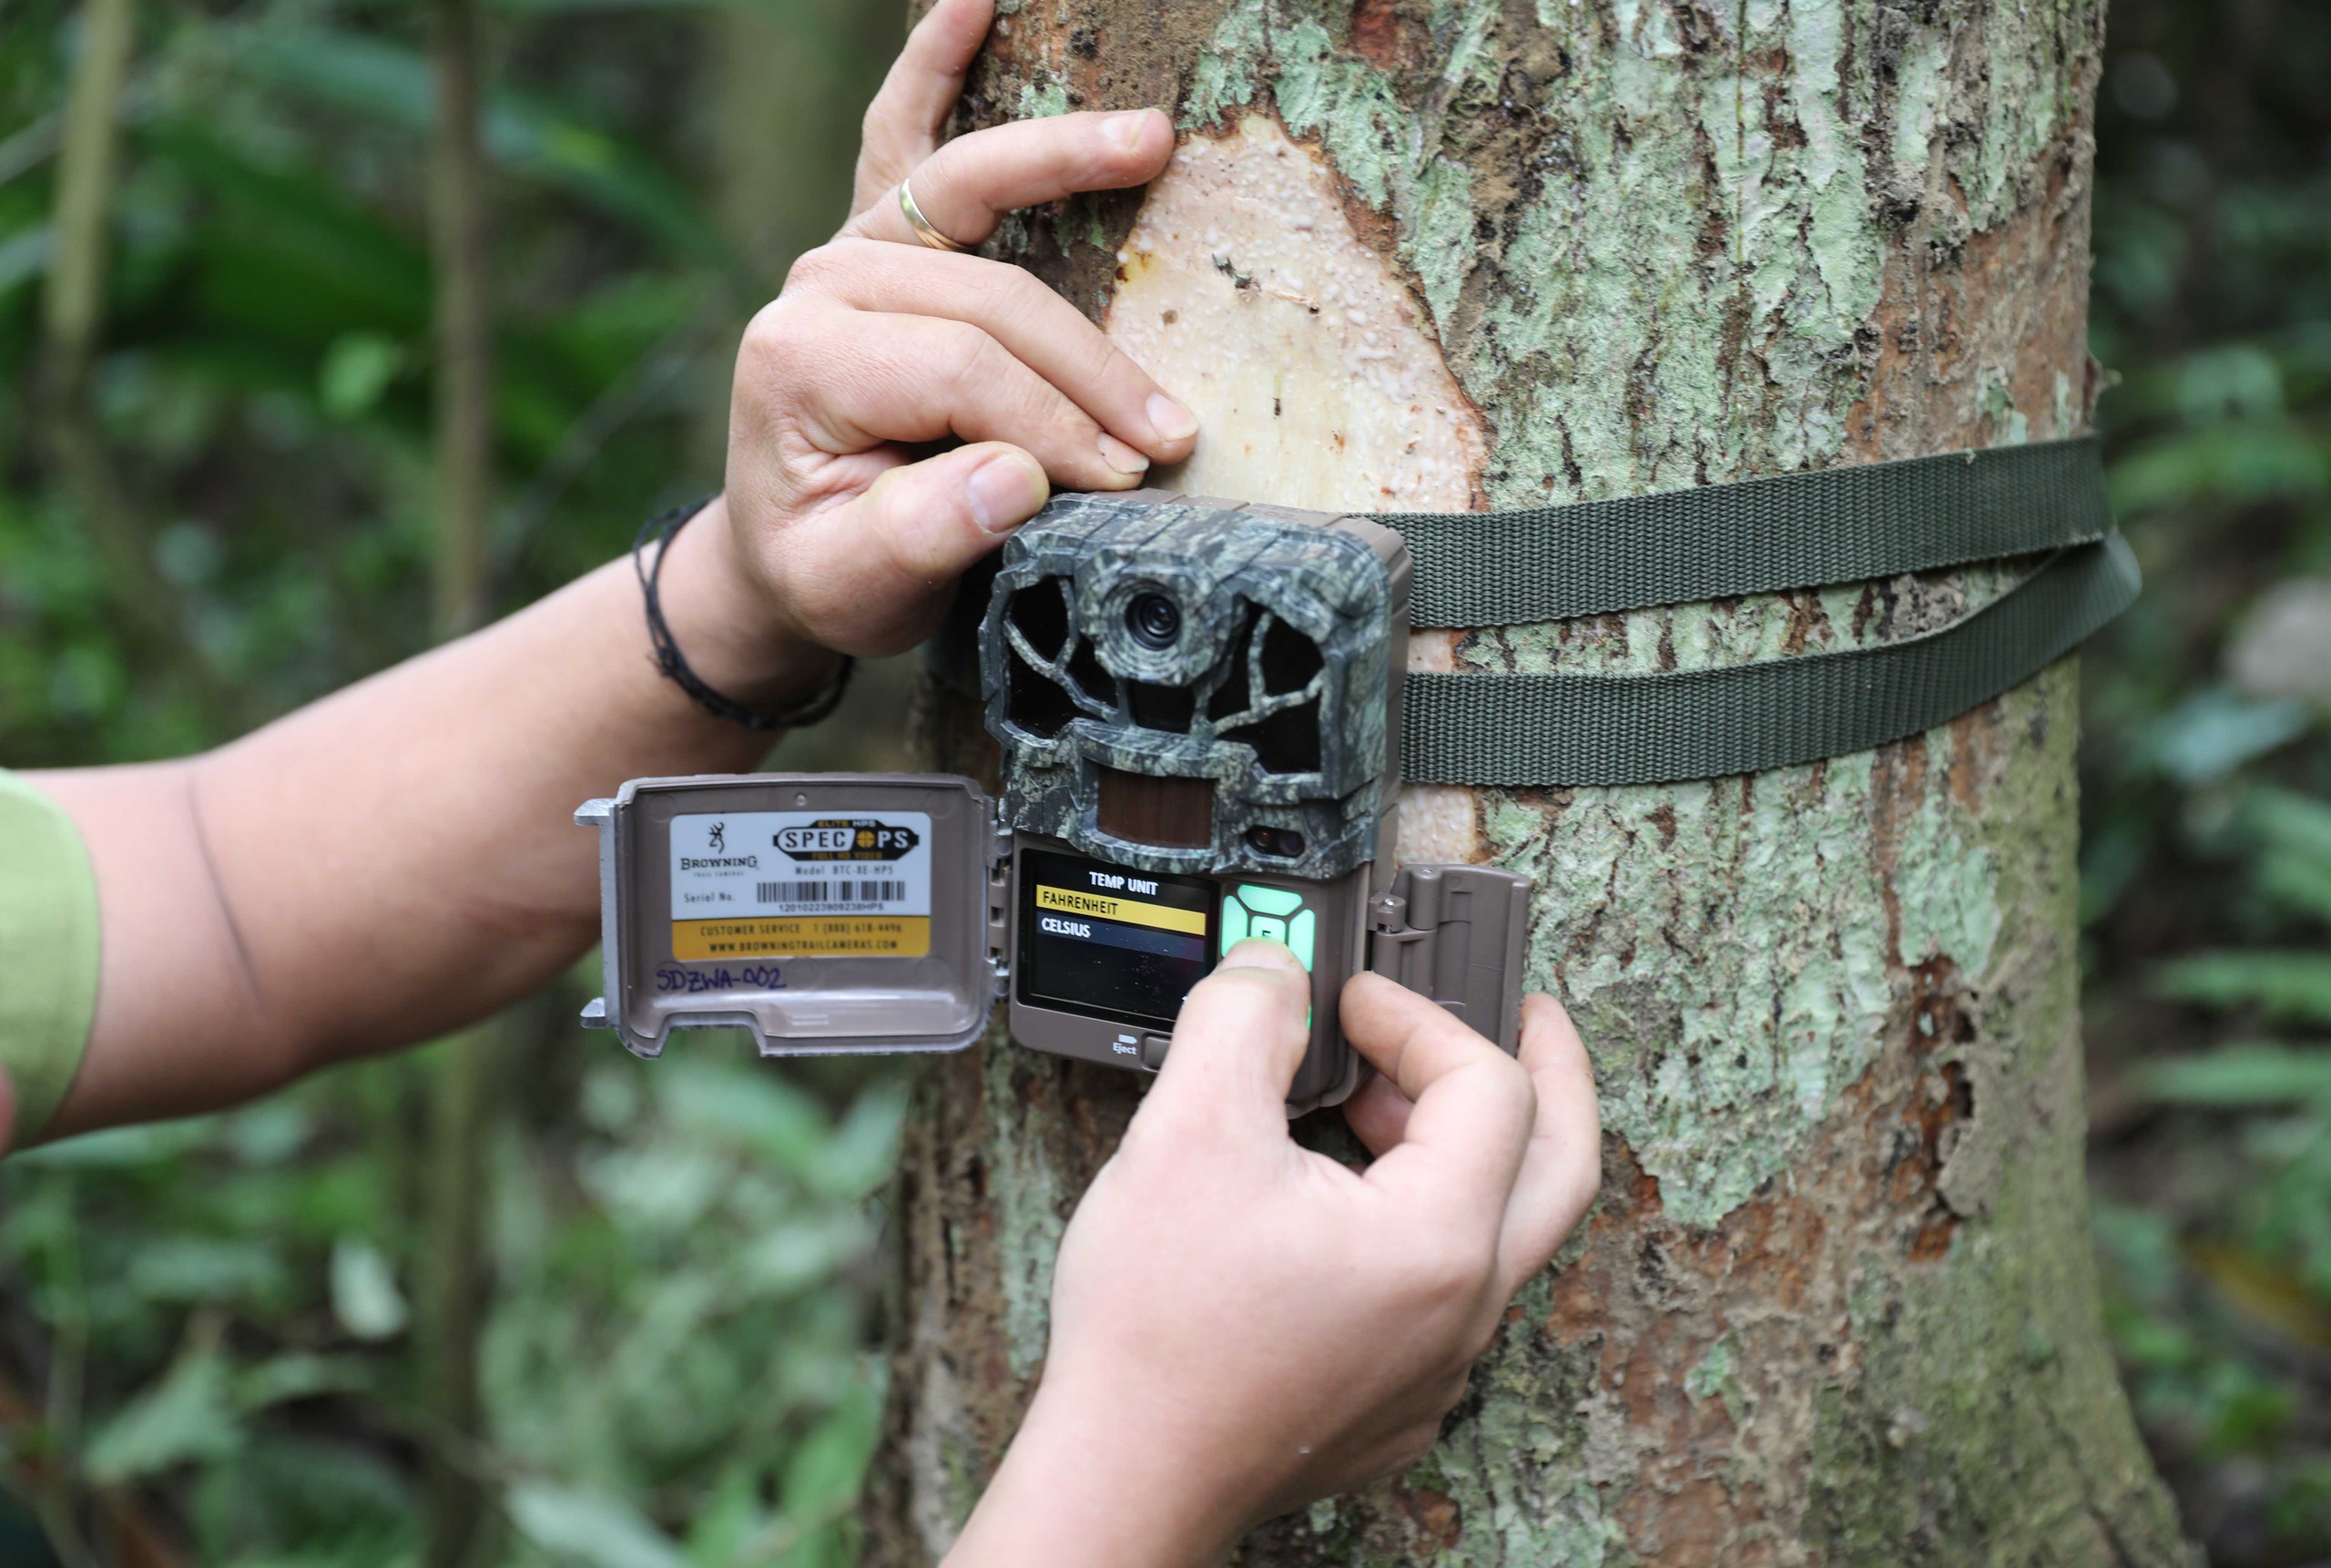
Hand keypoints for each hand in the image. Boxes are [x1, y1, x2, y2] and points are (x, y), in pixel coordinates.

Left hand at [711, 0, 1195, 665]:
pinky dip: (935, 62)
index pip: (962, 371)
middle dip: (1088, 369)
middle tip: (1166, 434)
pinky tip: (972, 3)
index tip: (1122, 482)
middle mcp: (818, 286)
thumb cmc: (826, 569)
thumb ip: (925, 539)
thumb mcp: (857, 589)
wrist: (782, 553)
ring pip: (971, 194)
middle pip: (987, 298)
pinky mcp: (875, 232)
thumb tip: (1020, 480)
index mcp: (801, 361)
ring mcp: (847, 247)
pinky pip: (904, 134)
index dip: (1055, 426)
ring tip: (1154, 141)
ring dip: (1065, 159)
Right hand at [947, 943, 1602, 1566]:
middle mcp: (1462, 1309)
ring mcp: (1436, 1367)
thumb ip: (1241, 1019)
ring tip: (1378, 1102)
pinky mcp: (1396, 1403)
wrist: (1121, 1475)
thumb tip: (1273, 973)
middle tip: (1523, 1012)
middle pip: (1561, 1165)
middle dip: (1547, 1071)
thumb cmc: (1157, 1333)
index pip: (1490, 1084)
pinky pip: (1448, 1294)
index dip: (1422, 1016)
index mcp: (1438, 1238)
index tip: (1354, 1001)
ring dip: (1461, 1147)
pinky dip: (1421, 1220)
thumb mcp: (1185, 1129)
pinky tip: (1339, 1202)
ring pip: (1500, 1234)